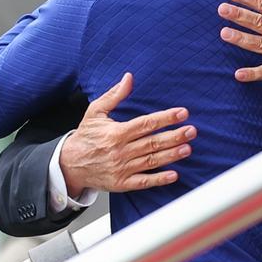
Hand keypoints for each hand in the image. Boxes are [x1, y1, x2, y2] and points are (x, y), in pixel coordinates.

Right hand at [60, 73, 196, 194]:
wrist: (69, 165)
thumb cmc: (85, 137)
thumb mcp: (95, 112)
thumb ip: (114, 95)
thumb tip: (129, 78)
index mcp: (116, 133)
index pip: (146, 123)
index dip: (166, 118)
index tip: (182, 113)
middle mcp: (120, 151)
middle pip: (152, 142)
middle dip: (174, 136)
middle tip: (192, 131)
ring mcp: (122, 168)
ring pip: (151, 161)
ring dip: (171, 155)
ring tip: (188, 148)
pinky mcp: (122, 183)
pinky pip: (144, 181)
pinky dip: (159, 179)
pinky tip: (174, 174)